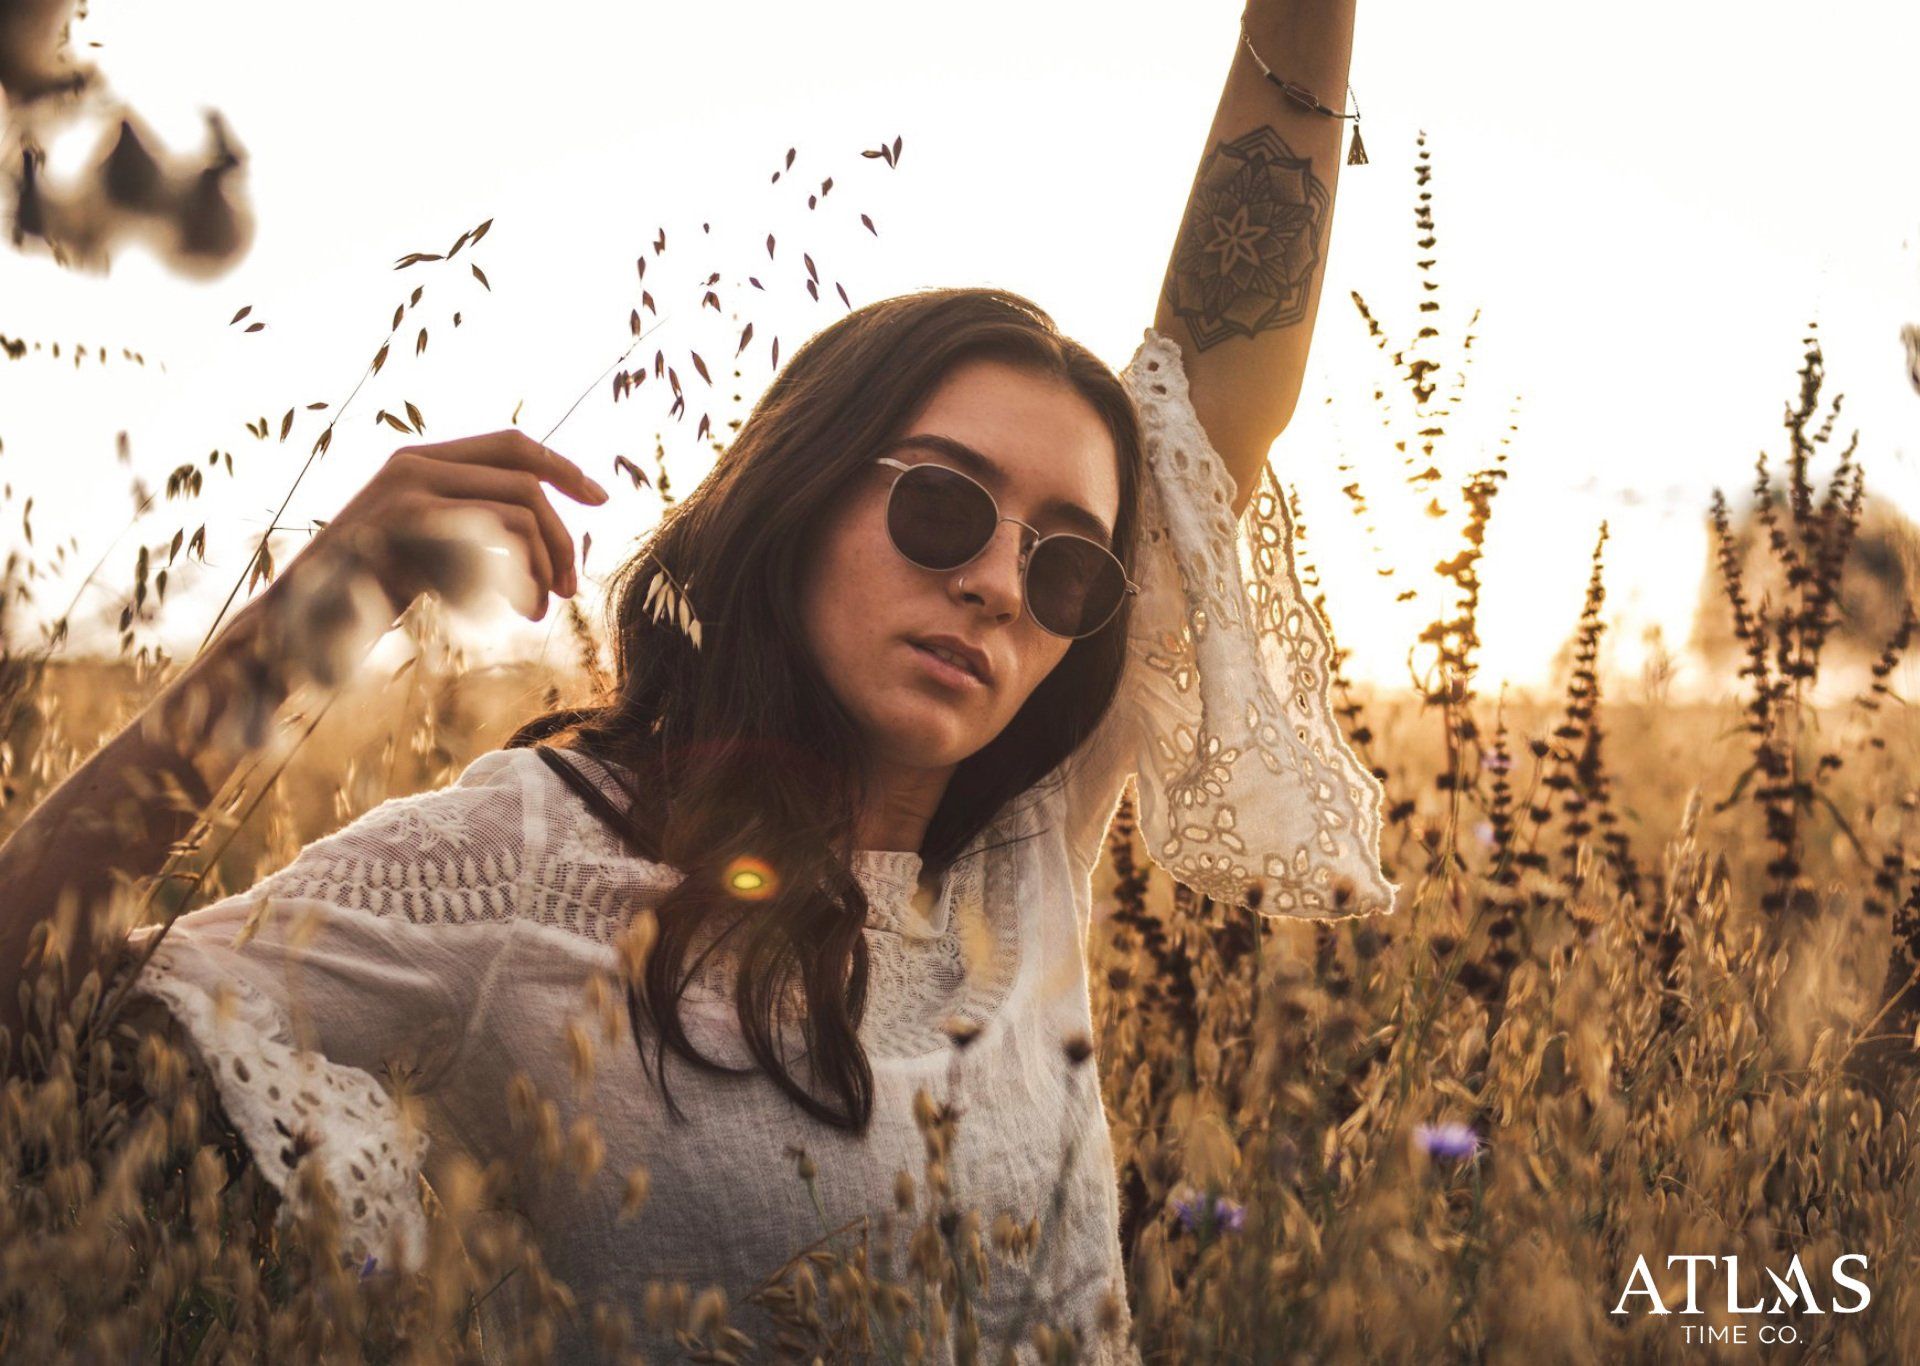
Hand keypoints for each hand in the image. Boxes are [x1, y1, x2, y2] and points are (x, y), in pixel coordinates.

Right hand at [253, 430, 610, 687]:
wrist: (292, 625)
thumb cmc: (362, 595)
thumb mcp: (425, 549)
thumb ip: (470, 527)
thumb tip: (541, 536)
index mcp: (420, 460)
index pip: (511, 444)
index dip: (563, 468)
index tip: (601, 501)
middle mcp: (413, 464)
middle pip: (526, 484)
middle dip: (561, 539)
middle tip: (572, 588)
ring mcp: (406, 494)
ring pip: (519, 515)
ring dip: (544, 568)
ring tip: (541, 610)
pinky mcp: (404, 532)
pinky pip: (491, 545)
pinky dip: (517, 581)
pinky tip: (517, 611)